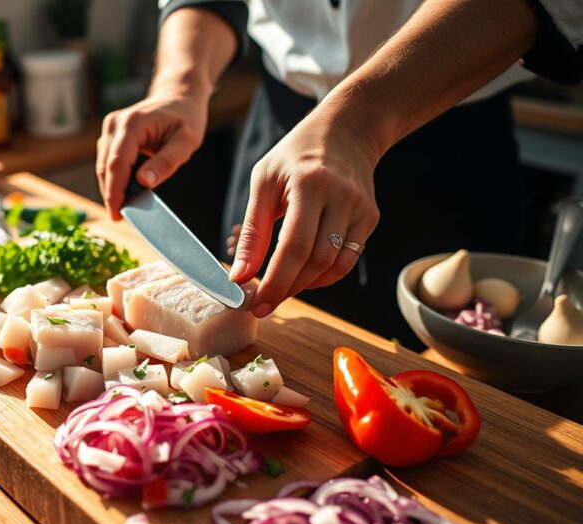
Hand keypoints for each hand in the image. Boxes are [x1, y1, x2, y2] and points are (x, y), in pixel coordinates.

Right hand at [96, 90, 207, 219]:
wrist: (179, 97)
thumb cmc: (186, 118)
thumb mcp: (186, 142)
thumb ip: (166, 162)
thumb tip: (144, 182)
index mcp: (132, 123)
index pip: (116, 164)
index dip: (114, 192)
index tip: (117, 215)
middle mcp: (115, 123)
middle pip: (105, 167)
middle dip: (111, 194)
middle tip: (121, 217)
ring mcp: (110, 127)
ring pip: (103, 165)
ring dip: (112, 187)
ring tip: (125, 206)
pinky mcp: (110, 133)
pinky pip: (107, 161)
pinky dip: (114, 177)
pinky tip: (125, 190)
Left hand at [226, 112, 381, 317]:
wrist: (346, 131)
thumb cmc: (295, 156)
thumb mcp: (264, 182)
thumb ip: (252, 231)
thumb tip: (239, 275)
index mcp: (310, 184)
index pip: (294, 245)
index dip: (275, 280)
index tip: (256, 304)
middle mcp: (341, 197)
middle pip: (316, 260)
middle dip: (287, 288)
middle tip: (264, 303)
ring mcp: (361, 209)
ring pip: (335, 266)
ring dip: (305, 286)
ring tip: (281, 289)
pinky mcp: (371, 218)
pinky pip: (348, 260)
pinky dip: (324, 276)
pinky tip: (303, 276)